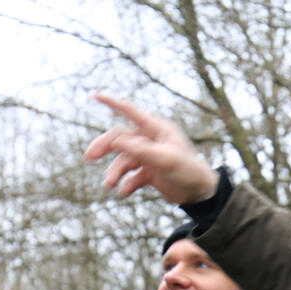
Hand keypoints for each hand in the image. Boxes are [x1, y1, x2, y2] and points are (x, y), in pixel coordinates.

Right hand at [84, 93, 219, 203]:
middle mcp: (151, 140)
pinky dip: (126, 183)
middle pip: (120, 138)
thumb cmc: (189, 171)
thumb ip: (142, 150)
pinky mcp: (150, 172)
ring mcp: (149, 156)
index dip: (112, 103)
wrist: (201, 193)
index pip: (131, 111)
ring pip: (124, 160)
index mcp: (157, 129)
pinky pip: (132, 176)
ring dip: (115, 172)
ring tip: (109, 185)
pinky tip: (125, 192)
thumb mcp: (166, 160)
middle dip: (104, 147)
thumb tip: (118, 141)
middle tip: (89, 157)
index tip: (94, 95)